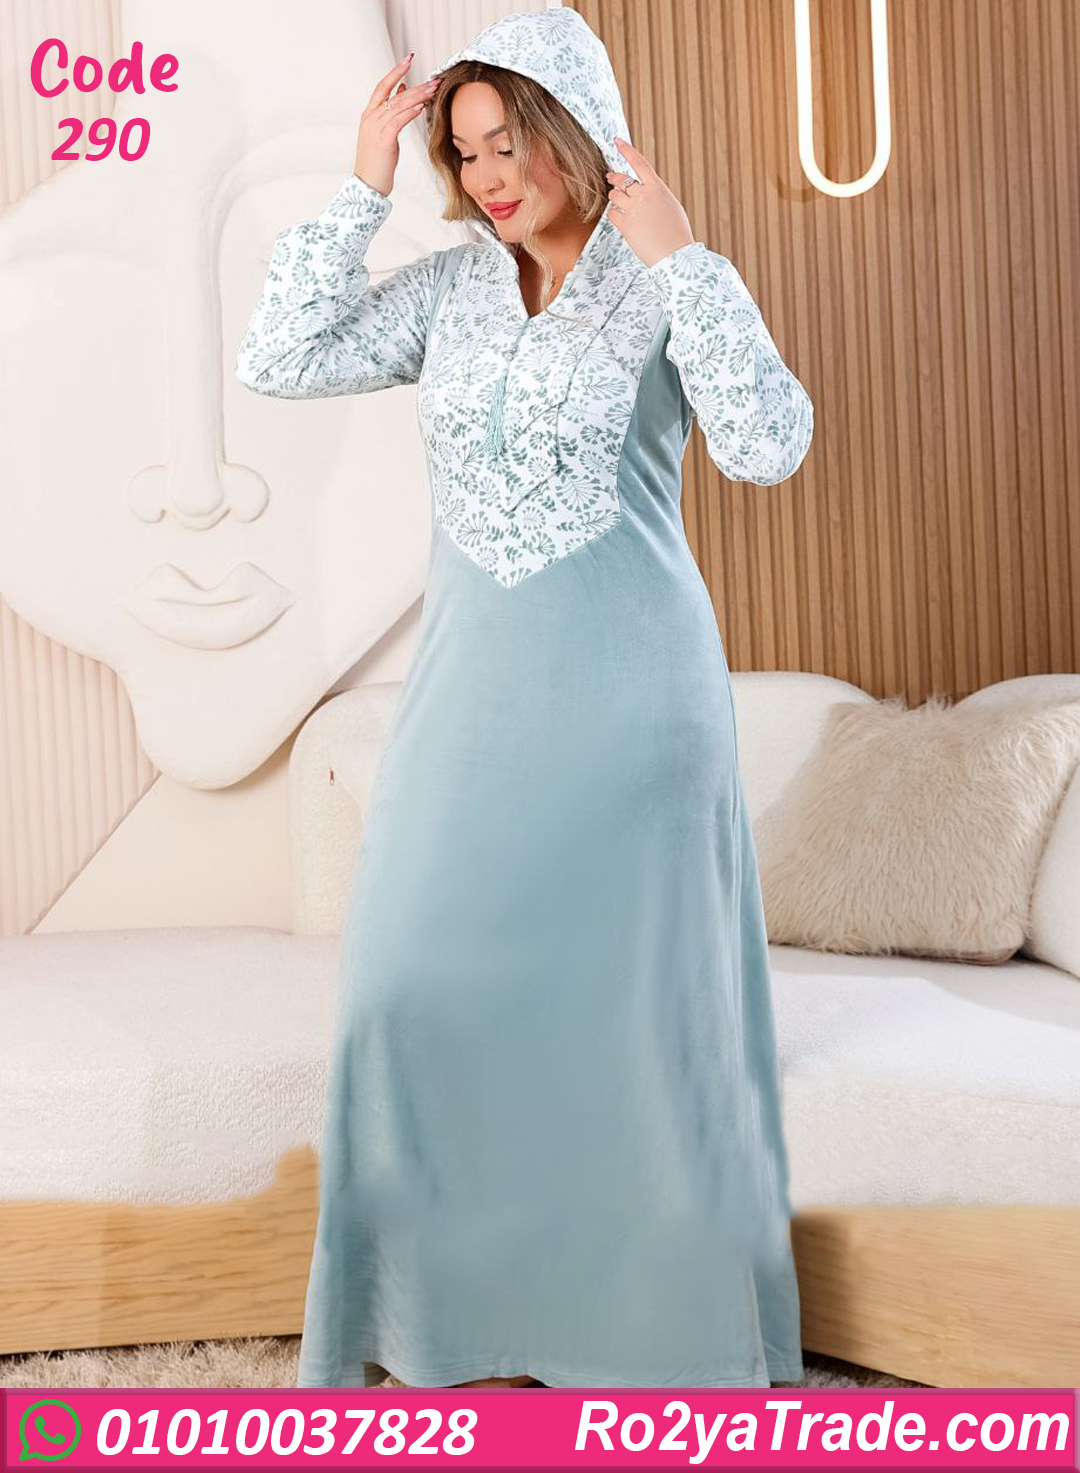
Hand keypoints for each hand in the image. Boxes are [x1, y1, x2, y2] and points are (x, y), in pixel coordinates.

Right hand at [354, 54, 441, 197]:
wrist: (367, 185)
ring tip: (433, 90)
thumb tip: (403, 92)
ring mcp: (375, 128)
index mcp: (370, 115)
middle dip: (416, 85)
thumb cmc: (377, 162)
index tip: (409, 58)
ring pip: (398, 106)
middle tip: (434, 79)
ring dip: (418, 96)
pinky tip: (421, 107)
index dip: (396, 71)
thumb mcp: (384, 134)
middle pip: (394, 94)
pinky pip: (398, 122)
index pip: (383, 86)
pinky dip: (410, 112)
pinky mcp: (383, 141)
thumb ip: (392, 113)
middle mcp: (371, 118)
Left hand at [604, 137, 695, 267]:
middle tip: (610, 177)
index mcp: (657, 188)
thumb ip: (655, 195)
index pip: (639, 163)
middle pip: (621, 180)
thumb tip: (645, 191)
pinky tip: (619, 219)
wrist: (676, 254)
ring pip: (614, 196)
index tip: (617, 141)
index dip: (626, 150)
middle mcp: (644, 195)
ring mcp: (633, 210)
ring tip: (620, 205)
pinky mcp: (626, 225)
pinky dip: (613, 215)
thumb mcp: (670, 205)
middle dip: (614, 178)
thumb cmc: (676, 233)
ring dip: (614, 199)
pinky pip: (611, 214)